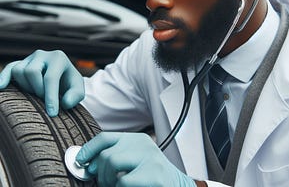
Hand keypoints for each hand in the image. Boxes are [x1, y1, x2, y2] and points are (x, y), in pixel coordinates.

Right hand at [0, 50, 83, 116]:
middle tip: (45, 99)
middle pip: (32, 72)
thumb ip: (76, 96)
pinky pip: (9, 68)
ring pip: (19, 71)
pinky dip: (4, 77)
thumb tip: (65, 103)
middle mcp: (43, 54)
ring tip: (37, 93)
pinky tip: (1, 87)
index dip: (50, 97)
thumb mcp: (78, 89)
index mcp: (59, 58)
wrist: (63, 78)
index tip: (52, 113)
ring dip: (27, 87)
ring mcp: (30, 58)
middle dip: (38, 90)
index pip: (51, 78)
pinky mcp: (20, 64)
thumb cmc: (70, 84)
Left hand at [76, 132, 196, 186]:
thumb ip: (116, 156)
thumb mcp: (134, 160)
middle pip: (107, 153)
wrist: (177, 186)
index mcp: (137, 139)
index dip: (89, 149)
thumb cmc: (151, 176)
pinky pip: (123, 181)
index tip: (80, 160)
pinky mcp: (154, 175)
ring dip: (108, 180)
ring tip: (115, 185)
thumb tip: (89, 163)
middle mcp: (144, 144)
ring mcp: (150, 159)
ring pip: (112, 162)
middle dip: (100, 172)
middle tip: (104, 182)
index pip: (106, 137)